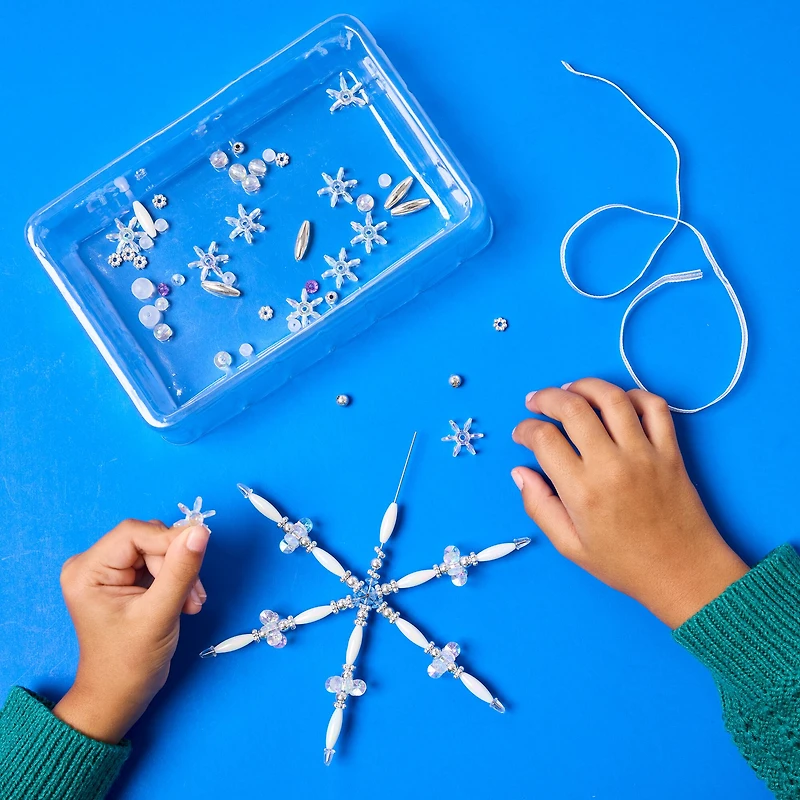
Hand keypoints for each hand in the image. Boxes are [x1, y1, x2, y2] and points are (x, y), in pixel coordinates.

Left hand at [53, 518, 209, 742]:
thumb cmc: (129, 663)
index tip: (198, 558)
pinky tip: (184, 603)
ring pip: (157, 549)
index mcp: (87, 570)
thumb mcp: (159, 614)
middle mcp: (92, 564)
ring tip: (190, 605)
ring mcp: (107, 571)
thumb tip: (201, 531)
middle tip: (194, 596)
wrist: (119, 697)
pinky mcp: (123, 579)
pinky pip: (157, 562)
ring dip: (180, 572)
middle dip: (176, 562)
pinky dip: (176, 579)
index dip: (170, 541)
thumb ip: (181, 570)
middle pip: (148, 539)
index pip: (135, 533)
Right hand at [511, 378, 747, 628]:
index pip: (544, 439)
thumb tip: (520, 473)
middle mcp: (612, 465)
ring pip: (612, 398)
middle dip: (547, 398)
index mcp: (583, 491)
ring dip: (585, 386)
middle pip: (573, 408)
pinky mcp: (670, 451)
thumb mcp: (570, 546)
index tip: (522, 434)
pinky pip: (654, 407)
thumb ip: (539, 507)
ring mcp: (645, 454)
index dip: (525, 429)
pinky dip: (634, 395)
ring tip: (570, 390)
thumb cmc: (626, 564)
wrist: (684, 573)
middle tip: (536, 401)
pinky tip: (616, 402)